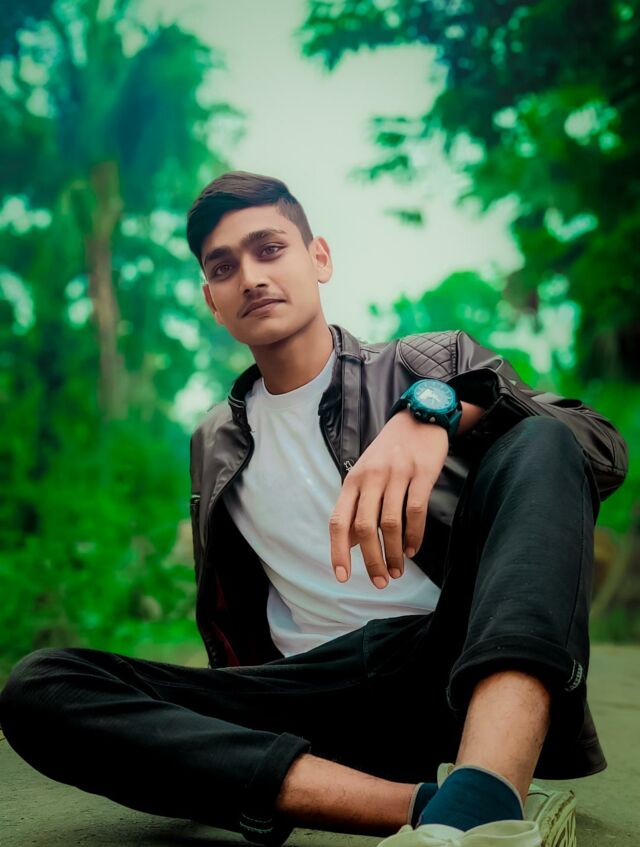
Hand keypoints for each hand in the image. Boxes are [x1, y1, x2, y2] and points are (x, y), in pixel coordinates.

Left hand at [329, 409, 448, 588]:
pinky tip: (413, 550)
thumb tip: (349, 545)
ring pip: (389, 523)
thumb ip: (356, 507)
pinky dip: (414, 535)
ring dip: (393, 553)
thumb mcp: (366, 476)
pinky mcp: (421, 474)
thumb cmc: (389, 453)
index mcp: (352, 480)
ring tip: (398, 571)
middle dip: (371, 560)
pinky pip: (415, 511)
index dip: (338, 551)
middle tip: (381, 581)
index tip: (342, 577)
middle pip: (364, 527)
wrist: (419, 418)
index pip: (338, 521)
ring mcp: (396, 475)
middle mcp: (370, 477)